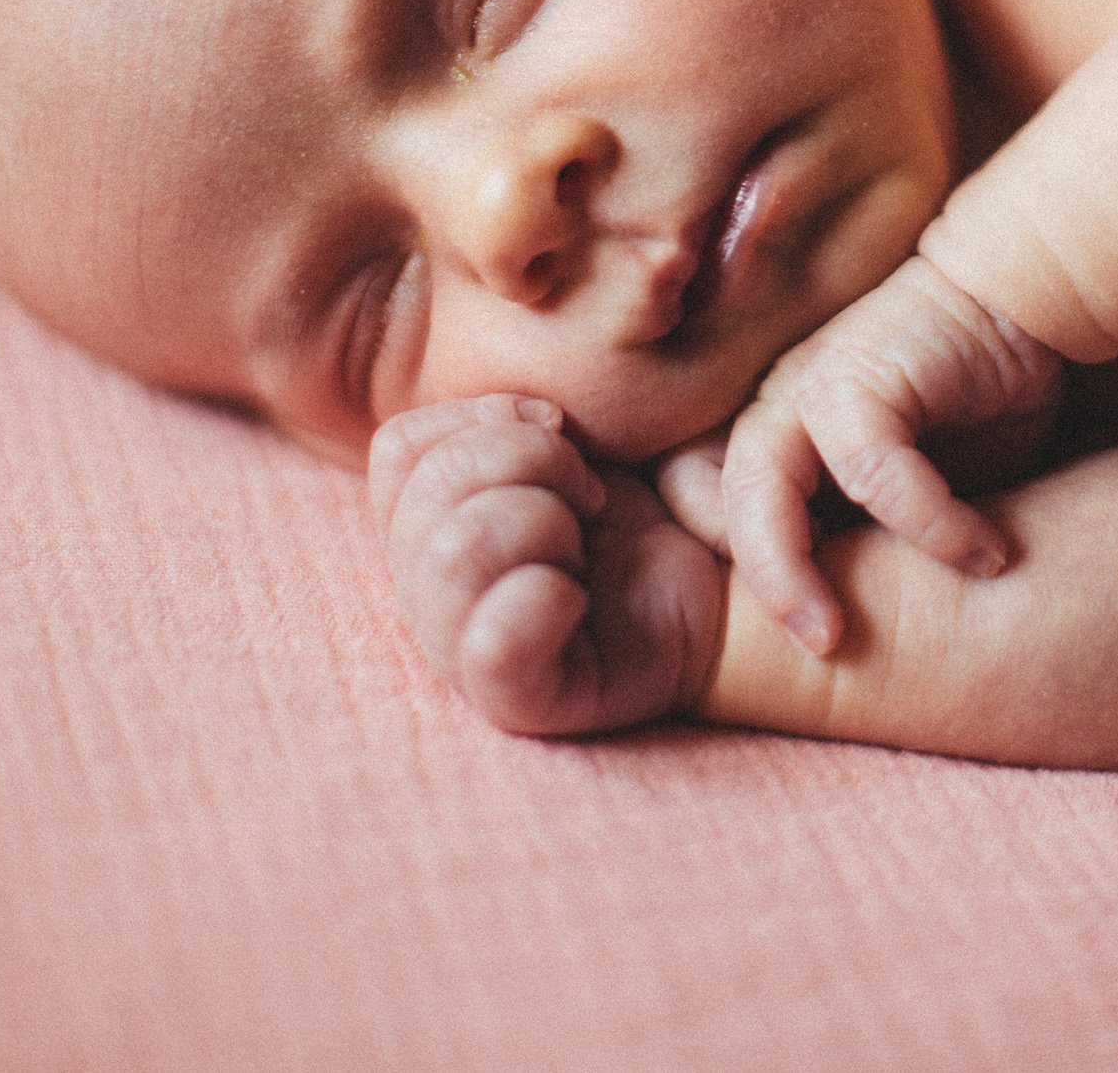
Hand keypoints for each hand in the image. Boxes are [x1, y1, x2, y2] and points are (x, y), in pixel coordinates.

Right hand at [368, 395, 724, 734]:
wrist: (717, 584)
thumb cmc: (637, 511)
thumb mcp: (569, 444)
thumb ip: (508, 421)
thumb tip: (523, 417)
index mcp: (422, 525)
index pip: (400, 449)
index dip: (485, 418)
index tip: (561, 432)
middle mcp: (424, 592)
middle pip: (432, 490)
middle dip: (533, 461)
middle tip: (591, 494)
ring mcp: (460, 651)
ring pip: (457, 552)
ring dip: (545, 522)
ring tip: (588, 547)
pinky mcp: (516, 701)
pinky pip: (493, 644)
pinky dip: (545, 598)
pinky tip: (580, 597)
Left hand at [716, 255, 1063, 654]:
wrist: (1020, 300)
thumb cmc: (969, 400)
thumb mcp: (911, 486)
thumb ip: (870, 532)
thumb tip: (862, 624)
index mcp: (775, 438)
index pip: (699, 508)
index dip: (735, 573)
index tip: (803, 627)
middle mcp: (776, 409)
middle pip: (708, 500)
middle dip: (755, 586)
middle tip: (818, 645)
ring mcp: (810, 385)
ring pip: (761, 486)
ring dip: (796, 572)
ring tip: (843, 633)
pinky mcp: (863, 373)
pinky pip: (870, 465)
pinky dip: (924, 522)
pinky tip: (981, 555)